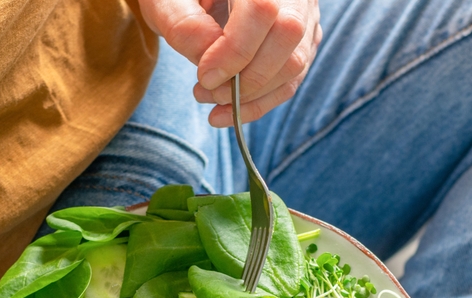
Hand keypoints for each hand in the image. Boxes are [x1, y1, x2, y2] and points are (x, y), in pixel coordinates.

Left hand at [139, 0, 321, 126]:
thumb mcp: (167, 1)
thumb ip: (183, 25)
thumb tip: (213, 69)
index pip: (262, 9)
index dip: (235, 50)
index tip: (205, 77)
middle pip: (288, 35)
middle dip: (247, 78)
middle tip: (208, 91)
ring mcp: (304, 15)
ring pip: (295, 62)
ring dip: (252, 95)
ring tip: (211, 99)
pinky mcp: (304, 41)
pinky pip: (292, 78)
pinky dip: (261, 103)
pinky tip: (229, 112)